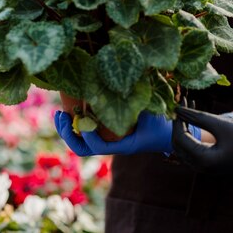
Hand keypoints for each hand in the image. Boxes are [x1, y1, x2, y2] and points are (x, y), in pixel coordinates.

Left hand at [54, 110, 200, 155]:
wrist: (171, 133)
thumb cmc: (163, 123)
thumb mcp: (153, 111)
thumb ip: (137, 101)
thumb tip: (125, 83)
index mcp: (123, 144)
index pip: (97, 146)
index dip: (86, 134)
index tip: (82, 117)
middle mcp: (113, 146)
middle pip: (82, 149)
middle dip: (68, 133)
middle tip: (61, 114)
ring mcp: (109, 142)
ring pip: (82, 144)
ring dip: (68, 130)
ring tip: (60, 113)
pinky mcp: (109, 135)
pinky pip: (87, 134)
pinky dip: (77, 124)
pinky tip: (73, 111)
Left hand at [172, 107, 232, 184]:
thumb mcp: (223, 125)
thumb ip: (199, 117)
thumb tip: (178, 109)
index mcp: (204, 161)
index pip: (180, 139)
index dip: (177, 120)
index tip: (180, 102)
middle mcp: (203, 168)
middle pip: (179, 146)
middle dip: (179, 124)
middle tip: (183, 104)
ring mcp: (208, 167)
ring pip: (186, 147)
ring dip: (185, 128)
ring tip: (189, 107)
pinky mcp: (214, 162)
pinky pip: (196, 149)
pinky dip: (193, 134)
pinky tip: (197, 118)